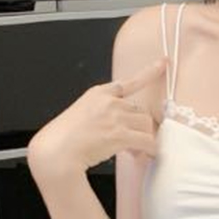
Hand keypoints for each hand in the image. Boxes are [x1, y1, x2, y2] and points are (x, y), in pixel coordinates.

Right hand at [27, 57, 168, 179]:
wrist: (55, 152)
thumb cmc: (63, 139)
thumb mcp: (81, 114)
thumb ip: (103, 114)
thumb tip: (123, 127)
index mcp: (99, 94)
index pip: (130, 81)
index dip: (150, 72)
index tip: (163, 63)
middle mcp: (110, 101)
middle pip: (141, 111)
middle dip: (140, 128)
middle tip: (135, 144)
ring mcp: (115, 116)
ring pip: (146, 125)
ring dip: (144, 140)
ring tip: (134, 152)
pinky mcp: (120, 134)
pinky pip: (147, 141)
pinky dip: (149, 150)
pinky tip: (144, 155)